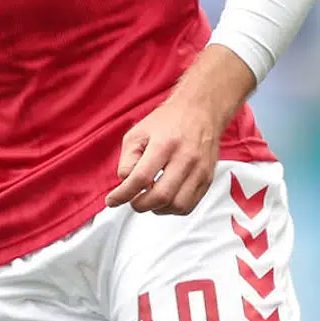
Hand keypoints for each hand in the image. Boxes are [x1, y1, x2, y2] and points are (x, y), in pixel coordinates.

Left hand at [104, 96, 220, 215]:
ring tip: (148, 198)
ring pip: (177, 206)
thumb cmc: (167, 121)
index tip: (112, 201)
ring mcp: (200, 170)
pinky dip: (172, 209)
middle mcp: (185, 158)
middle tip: (131, 200)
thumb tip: (126, 183)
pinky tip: (163, 199)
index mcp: (164, 144)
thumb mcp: (137, 133)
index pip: (141, 178)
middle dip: (140, 205)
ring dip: (157, 209)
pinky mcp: (207, 179)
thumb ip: (127, 159)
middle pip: (161, 196)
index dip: (123, 194)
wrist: (200, 111)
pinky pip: (189, 206)